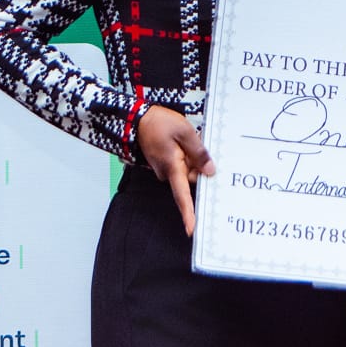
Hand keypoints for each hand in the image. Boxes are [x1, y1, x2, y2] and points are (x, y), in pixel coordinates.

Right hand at [134, 106, 215, 235]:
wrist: (135, 118)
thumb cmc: (158, 123)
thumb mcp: (185, 132)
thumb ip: (199, 152)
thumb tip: (210, 171)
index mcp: (172, 168)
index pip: (182, 196)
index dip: (188, 214)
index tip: (192, 229)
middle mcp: (166, 173)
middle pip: (191, 178)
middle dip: (199, 164)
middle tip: (198, 142)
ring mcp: (164, 168)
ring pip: (186, 168)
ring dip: (192, 157)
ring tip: (188, 137)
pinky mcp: (163, 162)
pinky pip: (180, 163)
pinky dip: (186, 154)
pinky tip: (184, 141)